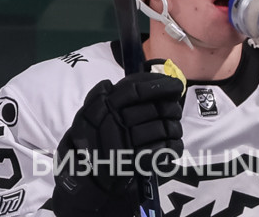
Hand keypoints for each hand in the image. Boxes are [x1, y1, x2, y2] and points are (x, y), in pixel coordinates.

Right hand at [51, 72, 182, 216]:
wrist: (83, 175)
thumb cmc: (89, 140)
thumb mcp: (88, 113)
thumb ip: (101, 96)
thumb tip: (118, 82)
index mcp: (100, 106)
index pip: (133, 89)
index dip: (157, 85)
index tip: (175, 85)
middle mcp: (111, 121)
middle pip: (152, 108)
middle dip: (171, 108)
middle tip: (175, 109)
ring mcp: (123, 142)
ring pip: (160, 128)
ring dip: (173, 127)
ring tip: (174, 128)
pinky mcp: (133, 162)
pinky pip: (161, 150)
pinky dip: (172, 147)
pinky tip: (173, 145)